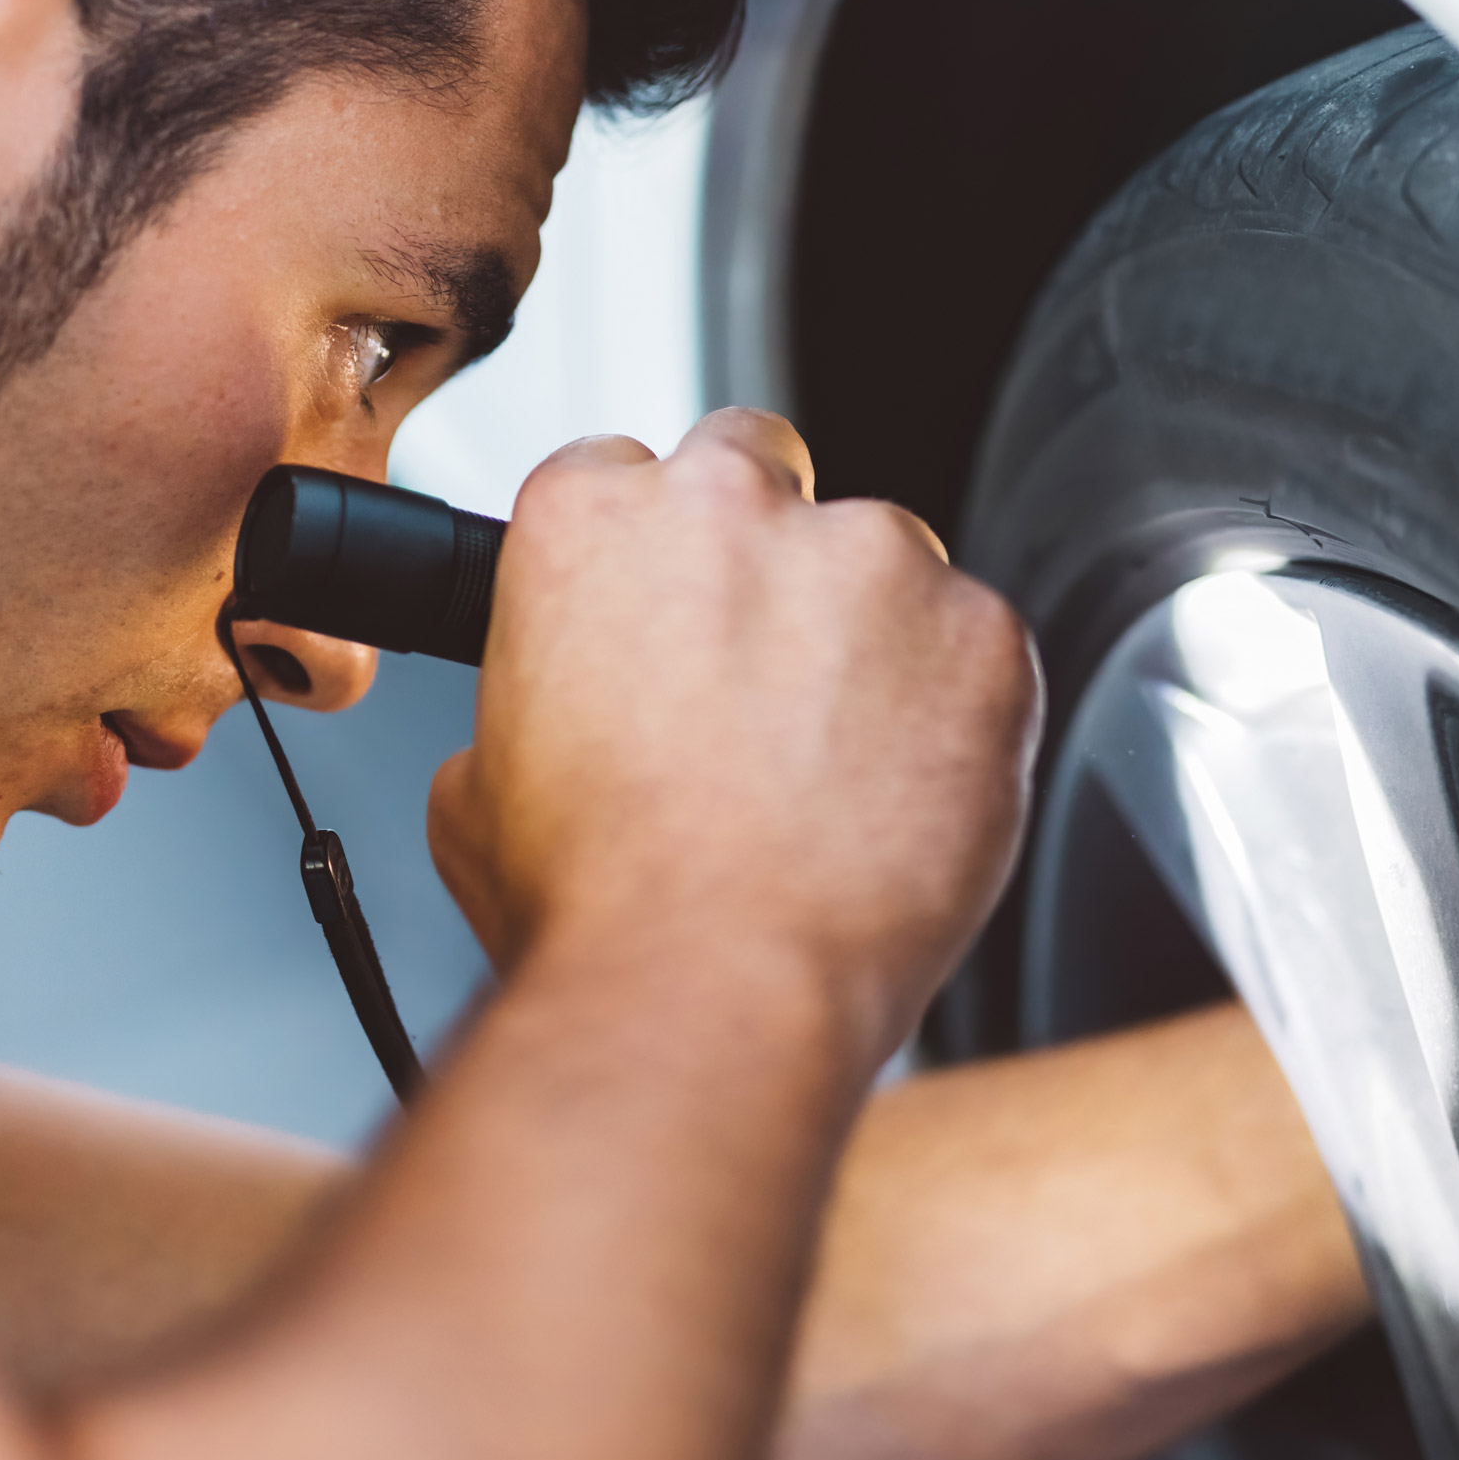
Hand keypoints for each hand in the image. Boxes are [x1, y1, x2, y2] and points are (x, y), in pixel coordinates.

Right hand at [426, 409, 1041, 1074]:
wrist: (715, 992)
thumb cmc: (600, 908)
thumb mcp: (477, 792)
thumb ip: (531, 703)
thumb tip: (561, 721)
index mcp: (595, 521)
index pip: (626, 472)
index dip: (648, 554)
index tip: (664, 614)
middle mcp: (733, 507)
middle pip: (759, 467)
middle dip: (762, 550)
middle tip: (757, 672)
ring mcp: (872, 559)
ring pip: (881, 561)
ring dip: (865, 635)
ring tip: (831, 769)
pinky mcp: (980, 631)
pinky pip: (974, 646)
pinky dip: (952, 709)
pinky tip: (899, 798)